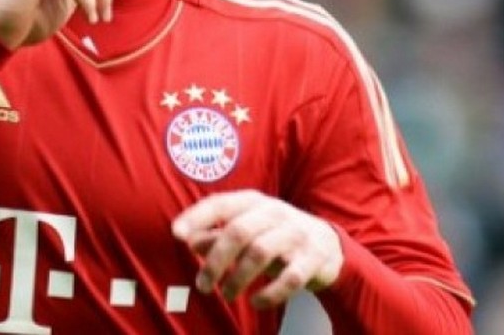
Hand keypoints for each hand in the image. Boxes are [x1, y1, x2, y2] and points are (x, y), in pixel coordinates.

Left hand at [171, 190, 343, 308]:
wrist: (327, 244)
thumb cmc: (275, 234)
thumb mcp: (246, 229)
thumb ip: (217, 234)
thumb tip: (189, 239)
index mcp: (254, 202)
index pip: (221, 204)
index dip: (197, 217)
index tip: (176, 234)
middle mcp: (275, 213)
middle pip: (238, 232)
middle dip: (215, 261)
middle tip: (202, 285)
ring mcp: (296, 234)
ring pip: (260, 253)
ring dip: (238, 278)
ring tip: (226, 294)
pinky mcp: (313, 258)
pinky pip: (290, 278)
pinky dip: (270, 294)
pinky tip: (256, 301)